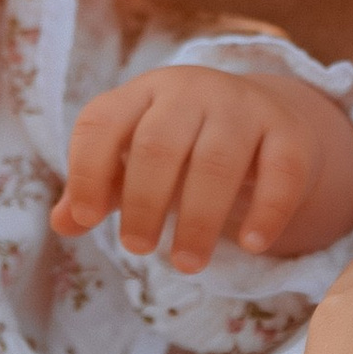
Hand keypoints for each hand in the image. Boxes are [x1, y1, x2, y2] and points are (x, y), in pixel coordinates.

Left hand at [57, 66, 352, 271]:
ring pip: (217, 162)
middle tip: (137, 250)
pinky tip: (252, 244)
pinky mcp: (289, 133)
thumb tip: (63, 223)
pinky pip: (281, 172)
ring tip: (186, 263)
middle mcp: (191, 90)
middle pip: (159, 145)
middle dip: (144, 203)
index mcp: (143, 93)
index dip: (87, 171)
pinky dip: (267, 212)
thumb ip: (97, 189)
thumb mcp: (134, 160)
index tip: (86, 220)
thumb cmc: (182, 147)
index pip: (102, 122)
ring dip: (199, 219)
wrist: (263, 118)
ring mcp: (243, 107)